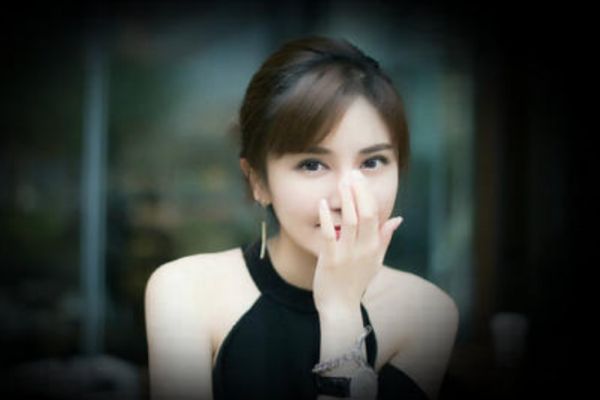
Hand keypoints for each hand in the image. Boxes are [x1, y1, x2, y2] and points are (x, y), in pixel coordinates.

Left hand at [312, 170, 403, 312]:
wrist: (340, 307)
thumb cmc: (356, 282)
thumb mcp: (376, 260)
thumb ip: (385, 238)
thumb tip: (397, 219)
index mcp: (374, 246)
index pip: (375, 214)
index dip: (368, 194)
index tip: (361, 178)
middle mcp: (363, 248)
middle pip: (365, 213)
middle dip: (359, 191)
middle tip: (352, 173)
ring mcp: (347, 254)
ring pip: (350, 221)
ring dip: (346, 199)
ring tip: (342, 181)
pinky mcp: (330, 260)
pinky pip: (329, 235)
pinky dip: (326, 218)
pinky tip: (322, 203)